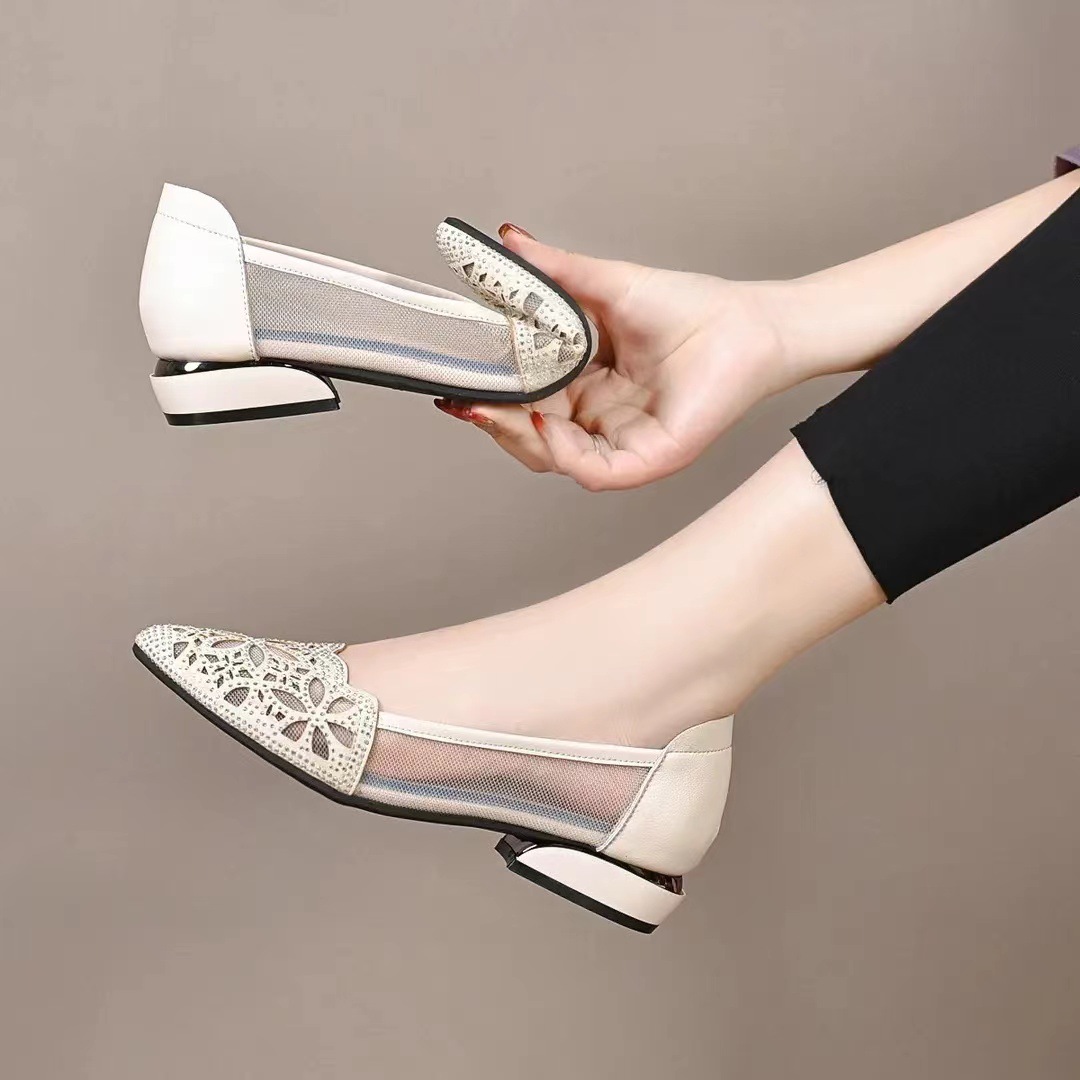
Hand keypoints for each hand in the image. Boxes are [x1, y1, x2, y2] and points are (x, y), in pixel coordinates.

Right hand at [434, 224, 798, 490]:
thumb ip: (552, 271)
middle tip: (461, 400)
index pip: (524, 403)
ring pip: (553, 459)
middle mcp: (599, 421)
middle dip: (491, 422)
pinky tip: (544, 421)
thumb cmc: (691, 309)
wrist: (750, 323)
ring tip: (491, 407)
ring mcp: (623, 444)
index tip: (453, 382)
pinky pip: (595, 471)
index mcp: (586, 388)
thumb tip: (506, 239)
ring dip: (516, 437)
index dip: (488, 397)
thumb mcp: (605, 285)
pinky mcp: (650, 458)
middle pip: (530, 437)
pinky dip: (563, 452)